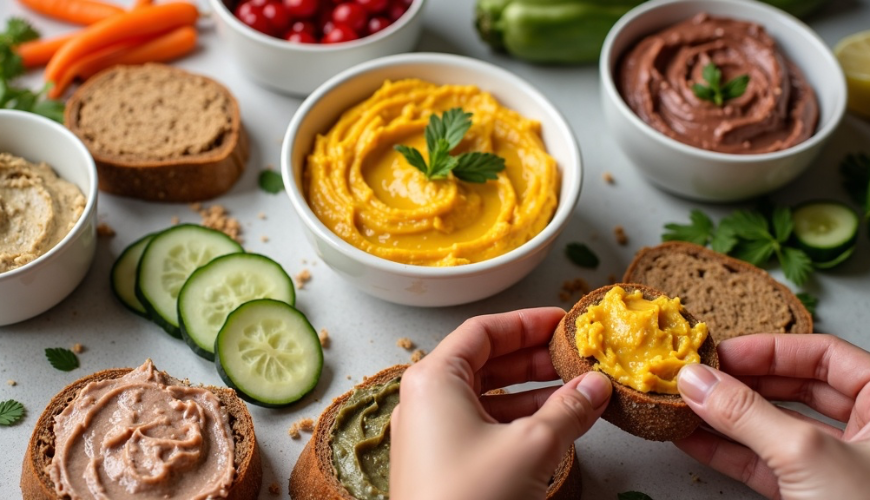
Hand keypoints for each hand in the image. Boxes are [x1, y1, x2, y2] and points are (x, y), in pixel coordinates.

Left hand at [390, 307, 611, 499]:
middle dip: (534, 358)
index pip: (482, 331)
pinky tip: (557, 422)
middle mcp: (425, 401)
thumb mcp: (531, 446)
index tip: (563, 321)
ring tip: (577, 388)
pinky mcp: (442, 464)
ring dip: (533, 391)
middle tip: (575, 354)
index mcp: (433, 379)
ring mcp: (431, 434)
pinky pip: (484, 426)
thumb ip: (568, 409)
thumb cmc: (471, 498)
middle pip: (485, 361)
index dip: (526, 322)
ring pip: (488, 396)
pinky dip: (520, 420)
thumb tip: (596, 385)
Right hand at [675, 333, 869, 499]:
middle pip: (795, 387)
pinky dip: (728, 450)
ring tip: (685, 405)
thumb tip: (697, 381)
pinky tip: (693, 438)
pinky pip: (766, 462)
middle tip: (698, 378)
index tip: (720, 353)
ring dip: (726, 416)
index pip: (824, 355)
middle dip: (742, 383)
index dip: (770, 349)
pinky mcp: (812, 495)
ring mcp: (838, 466)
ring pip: (775, 426)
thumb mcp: (807, 456)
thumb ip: (746, 414)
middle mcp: (866, 430)